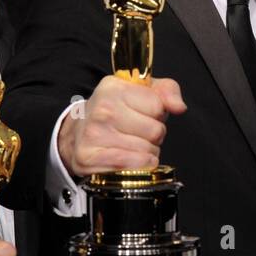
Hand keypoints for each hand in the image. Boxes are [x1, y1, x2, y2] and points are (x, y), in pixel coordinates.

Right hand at [57, 74, 186, 176]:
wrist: (77, 133)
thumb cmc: (114, 112)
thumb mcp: (140, 92)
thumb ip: (167, 91)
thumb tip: (179, 107)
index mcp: (114, 88)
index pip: (158, 106)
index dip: (158, 114)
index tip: (145, 114)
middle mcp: (102, 110)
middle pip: (155, 131)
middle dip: (153, 136)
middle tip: (138, 133)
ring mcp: (94, 134)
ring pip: (146, 152)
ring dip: (146, 153)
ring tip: (131, 145)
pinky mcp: (89, 158)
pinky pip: (131, 167)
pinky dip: (137, 167)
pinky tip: (129, 160)